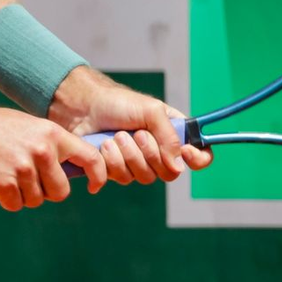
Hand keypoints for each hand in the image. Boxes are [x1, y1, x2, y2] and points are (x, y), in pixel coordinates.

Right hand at [0, 98, 107, 210]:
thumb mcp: (28, 126)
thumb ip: (51, 145)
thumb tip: (73, 169)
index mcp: (51, 134)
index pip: (90, 158)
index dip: (98, 175)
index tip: (94, 185)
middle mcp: (42, 150)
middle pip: (61, 192)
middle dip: (47, 191)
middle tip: (28, 179)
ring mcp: (23, 168)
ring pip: (36, 200)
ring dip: (22, 194)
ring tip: (5, 172)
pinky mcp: (4, 184)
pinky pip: (15, 205)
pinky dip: (5, 199)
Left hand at [48, 66, 213, 185]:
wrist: (82, 107)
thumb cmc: (118, 103)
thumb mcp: (150, 110)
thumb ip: (169, 136)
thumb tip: (179, 166)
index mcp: (172, 133)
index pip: (200, 156)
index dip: (198, 160)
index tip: (186, 153)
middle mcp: (158, 151)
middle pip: (169, 173)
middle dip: (150, 154)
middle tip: (135, 134)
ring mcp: (137, 163)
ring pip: (144, 177)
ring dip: (129, 156)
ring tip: (115, 137)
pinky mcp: (115, 170)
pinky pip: (121, 178)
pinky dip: (112, 161)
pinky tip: (103, 146)